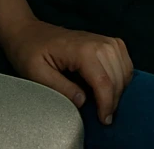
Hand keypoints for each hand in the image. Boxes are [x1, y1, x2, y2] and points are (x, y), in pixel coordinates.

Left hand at [0, 16, 133, 124]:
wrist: (29, 32)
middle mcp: (97, 42)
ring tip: (108, 103)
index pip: (103, 81)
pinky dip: (123, 72)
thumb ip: (62, 88)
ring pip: (124, 66)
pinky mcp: (103, 40)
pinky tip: (114, 84)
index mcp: (82, 50)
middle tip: (104, 117)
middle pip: (117, 75)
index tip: (104, 120)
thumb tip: (83, 102)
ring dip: (120, 87)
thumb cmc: (30, 52)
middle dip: (114, 99)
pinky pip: (123, 56)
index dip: (106, 104)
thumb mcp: (38, 74)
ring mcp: (102, 39)